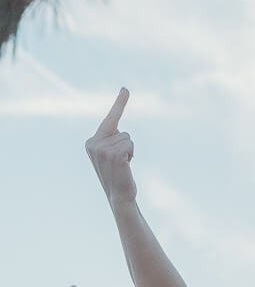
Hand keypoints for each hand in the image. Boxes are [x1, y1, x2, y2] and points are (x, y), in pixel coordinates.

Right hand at [86, 88, 135, 204]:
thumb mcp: (110, 156)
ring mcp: (102, 148)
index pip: (109, 120)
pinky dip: (131, 155)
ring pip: (127, 138)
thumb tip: (117, 129)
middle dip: (126, 145)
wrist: (119, 197)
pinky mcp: (112, 153)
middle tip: (122, 163)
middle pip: (122, 131)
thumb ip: (110, 141)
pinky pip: (130, 144)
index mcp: (91, 142)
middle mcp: (93, 143)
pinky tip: (125, 167)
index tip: (126, 89)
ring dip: (129, 152)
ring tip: (123, 166)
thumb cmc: (119, 177)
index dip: (119, 104)